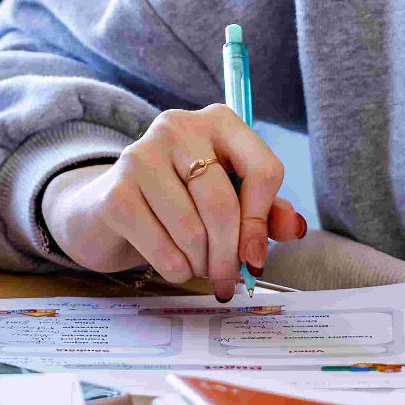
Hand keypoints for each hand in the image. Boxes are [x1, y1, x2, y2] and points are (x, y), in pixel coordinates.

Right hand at [41, 106, 307, 300]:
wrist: (110, 210)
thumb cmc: (181, 202)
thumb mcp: (231, 200)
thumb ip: (267, 212)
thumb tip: (293, 227)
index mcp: (219, 122)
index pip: (263, 171)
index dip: (263, 223)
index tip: (256, 258)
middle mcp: (179, 127)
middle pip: (223, 204)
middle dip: (230, 254)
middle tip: (229, 281)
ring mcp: (141, 155)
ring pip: (192, 229)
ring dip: (202, 264)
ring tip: (200, 269)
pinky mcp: (115, 192)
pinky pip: (161, 246)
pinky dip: (175, 268)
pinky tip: (175, 267)